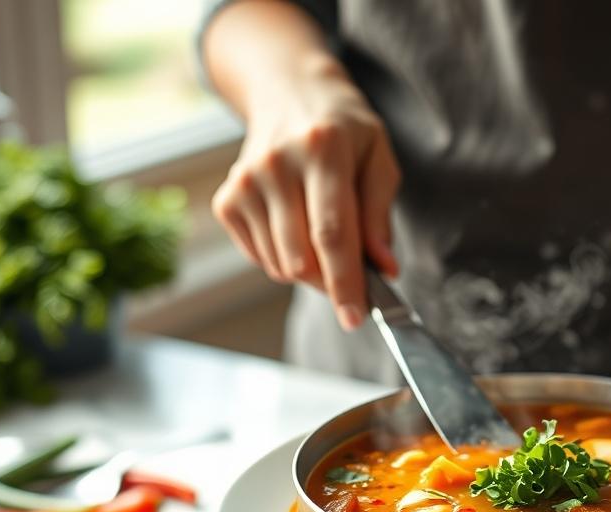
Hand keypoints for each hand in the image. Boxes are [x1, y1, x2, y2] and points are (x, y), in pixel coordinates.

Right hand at [212, 69, 399, 329]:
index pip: (333, 232)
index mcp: (322, 149)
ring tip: (323, 237)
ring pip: (281, 265)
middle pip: (303, 257)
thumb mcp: (378, 158)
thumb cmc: (345, 132)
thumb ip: (380, 214)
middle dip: (332, 283)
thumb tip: (383, 268)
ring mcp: (245, 182)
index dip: (345, 282)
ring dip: (310, 271)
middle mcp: (277, 164)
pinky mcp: (227, 200)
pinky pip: (261, 259)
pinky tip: (295, 226)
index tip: (355, 317)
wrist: (290, 94)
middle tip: (353, 278)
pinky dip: (284, 259)